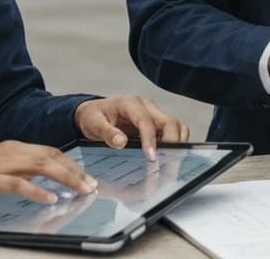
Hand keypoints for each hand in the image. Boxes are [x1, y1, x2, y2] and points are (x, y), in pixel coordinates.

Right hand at [0, 140, 96, 206]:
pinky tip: (50, 199)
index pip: (50, 151)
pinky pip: (18, 183)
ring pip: (41, 166)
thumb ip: (17, 172)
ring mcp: (0, 164)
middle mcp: (10, 151)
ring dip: (65, 178)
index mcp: (12, 147)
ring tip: (82, 190)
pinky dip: (37, 191)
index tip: (87, 176)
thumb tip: (39, 183)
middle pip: (51, 156)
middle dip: (75, 171)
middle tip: (92, 185)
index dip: (71, 163)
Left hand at [74, 95, 189, 160]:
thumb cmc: (93, 116)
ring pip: (176, 126)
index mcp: (130, 103)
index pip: (146, 121)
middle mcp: (147, 107)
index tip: (152, 158)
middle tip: (168, 166)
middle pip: (170, 122)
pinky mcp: (156, 124)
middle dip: (172, 143)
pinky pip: (173, 133)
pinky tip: (166, 159)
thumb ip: (106, 132)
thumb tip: (121, 142)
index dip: (151, 139)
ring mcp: (154, 115)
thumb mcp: (93, 123)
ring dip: (177, 144)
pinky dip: (174, 145)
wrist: (93, 112)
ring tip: (170, 164)